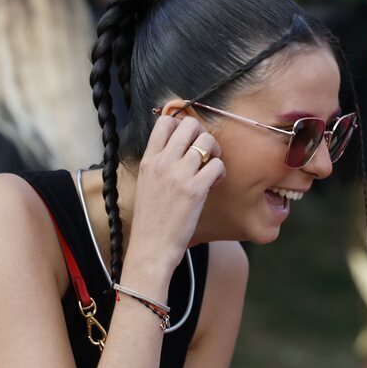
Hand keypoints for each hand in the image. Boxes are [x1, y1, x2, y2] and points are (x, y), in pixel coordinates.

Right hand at [124, 115, 224, 274]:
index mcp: (149, 159)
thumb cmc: (150, 220)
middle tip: (205, 152)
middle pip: (189, 124)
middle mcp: (163, 162)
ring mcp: (179, 175)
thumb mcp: (146, 184)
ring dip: (215, 153)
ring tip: (211, 170)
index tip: (188, 141)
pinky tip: (214, 183)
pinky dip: (220, 171)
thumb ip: (158, 163)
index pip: (165, 121)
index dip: (181, 125)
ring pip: (207, 141)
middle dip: (202, 134)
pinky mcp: (195, 190)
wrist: (150, 247)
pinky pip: (217, 165)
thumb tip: (176, 148)